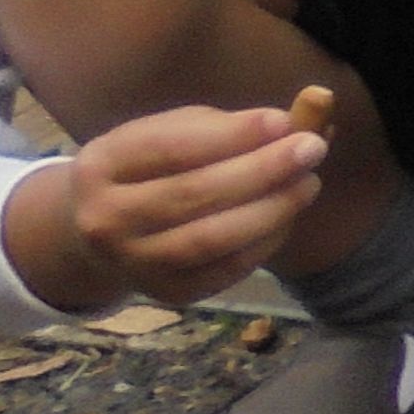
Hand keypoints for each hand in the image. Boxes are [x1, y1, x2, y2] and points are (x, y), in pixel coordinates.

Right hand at [10, 88, 336, 309]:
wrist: (103, 234)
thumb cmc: (151, 170)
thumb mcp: (170, 134)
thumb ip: (225, 127)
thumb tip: (292, 123)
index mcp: (101, 166)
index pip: (170, 149)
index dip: (231, 135)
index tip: (284, 121)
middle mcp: (106, 219)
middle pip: (192, 194)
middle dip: (261, 170)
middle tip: (312, 148)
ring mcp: (133, 263)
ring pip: (211, 239)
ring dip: (270, 209)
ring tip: (308, 182)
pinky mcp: (167, 293)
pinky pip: (226, 269)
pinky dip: (265, 241)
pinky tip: (288, 216)